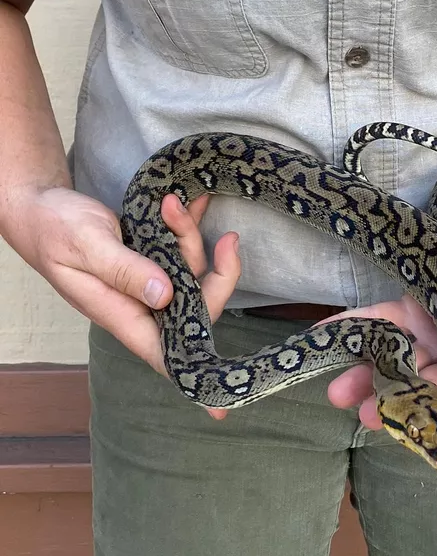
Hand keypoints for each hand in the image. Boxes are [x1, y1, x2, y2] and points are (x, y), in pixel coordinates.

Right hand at [1, 188, 239, 417]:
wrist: (41, 207)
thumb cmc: (53, 229)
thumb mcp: (87, 244)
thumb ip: (124, 270)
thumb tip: (164, 295)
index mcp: (122, 314)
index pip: (165, 356)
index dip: (194, 376)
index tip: (222, 408)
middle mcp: (141, 304)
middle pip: (198, 304)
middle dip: (214, 267)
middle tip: (218, 234)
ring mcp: (149, 283)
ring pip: (194, 270)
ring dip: (189, 234)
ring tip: (171, 203)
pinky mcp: (152, 260)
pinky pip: (183, 249)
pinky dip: (189, 226)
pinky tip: (191, 203)